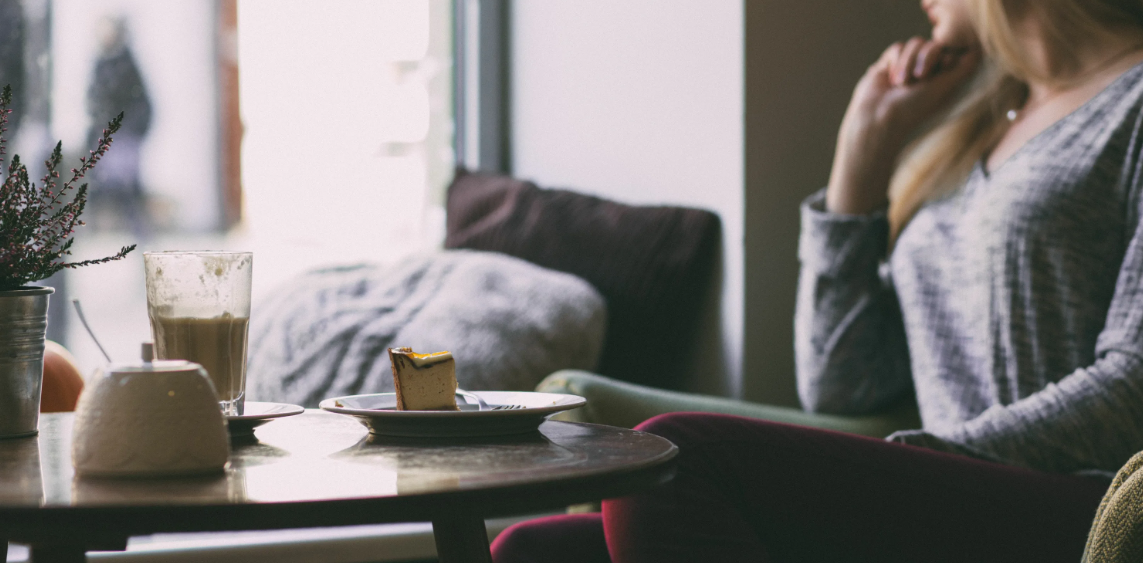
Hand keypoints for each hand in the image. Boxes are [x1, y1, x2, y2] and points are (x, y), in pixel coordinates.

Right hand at [826, 38, 979, 214]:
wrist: (878, 116)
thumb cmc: (914, 108)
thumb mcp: (945, 88)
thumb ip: (964, 69)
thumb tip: (978, 50)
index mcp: (943, 78)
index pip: (952, 52)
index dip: (947, 58)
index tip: (942, 72)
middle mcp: (927, 71)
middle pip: (934, 44)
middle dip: (926, 58)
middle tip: (920, 78)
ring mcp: (907, 66)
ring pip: (916, 43)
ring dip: (909, 62)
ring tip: (901, 84)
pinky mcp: (889, 63)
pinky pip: (897, 47)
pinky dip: (895, 62)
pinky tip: (890, 80)